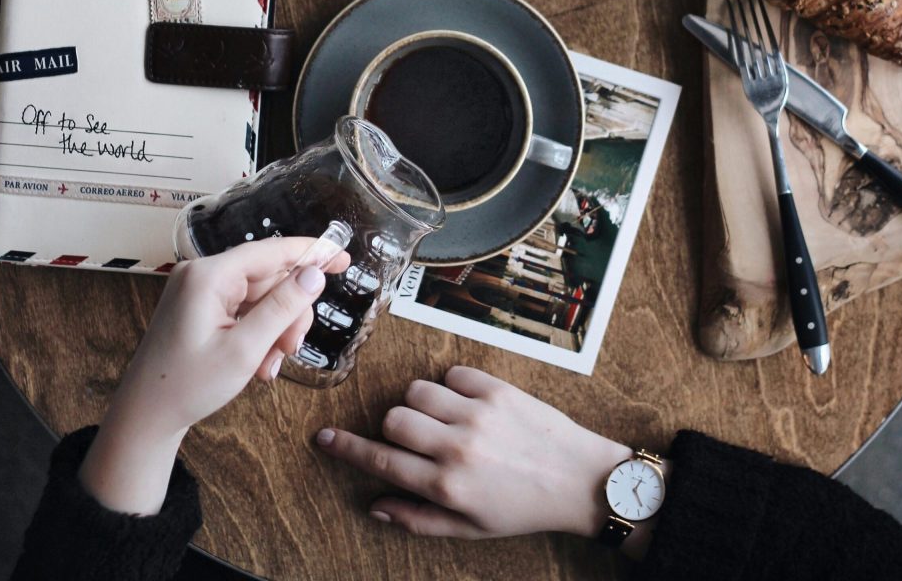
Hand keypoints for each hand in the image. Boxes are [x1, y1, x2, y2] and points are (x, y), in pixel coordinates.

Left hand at [79, 235, 348, 513]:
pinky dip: (258, 333)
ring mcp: (200, 290)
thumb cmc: (188, 386)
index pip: (272, 251)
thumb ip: (282, 308)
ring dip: (275, 329)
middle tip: (292, 348)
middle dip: (288, 313)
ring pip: (261, 297)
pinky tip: (259, 363)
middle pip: (270, 278)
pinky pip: (244, 309)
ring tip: (270, 365)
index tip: (343, 258)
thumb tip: (315, 273)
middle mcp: (203, 274)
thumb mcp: (244, 350)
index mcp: (209, 275)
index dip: (311, 253)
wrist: (144, 418)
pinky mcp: (200, 306)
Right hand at [317, 366, 654, 554]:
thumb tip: (375, 504)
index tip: (323, 437)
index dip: (347, 449)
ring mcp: (477, 413)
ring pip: (418, 390)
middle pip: (393, 418)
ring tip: (446, 421)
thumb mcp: (470, 528)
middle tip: (419, 439)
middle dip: (395, 427)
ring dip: (422, 405)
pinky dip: (452, 387)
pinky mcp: (496, 388)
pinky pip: (451, 374)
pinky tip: (470, 406)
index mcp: (448, 485)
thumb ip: (418, 518)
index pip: (383, 462)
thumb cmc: (522, 508)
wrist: (577, 478)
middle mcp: (457, 446)